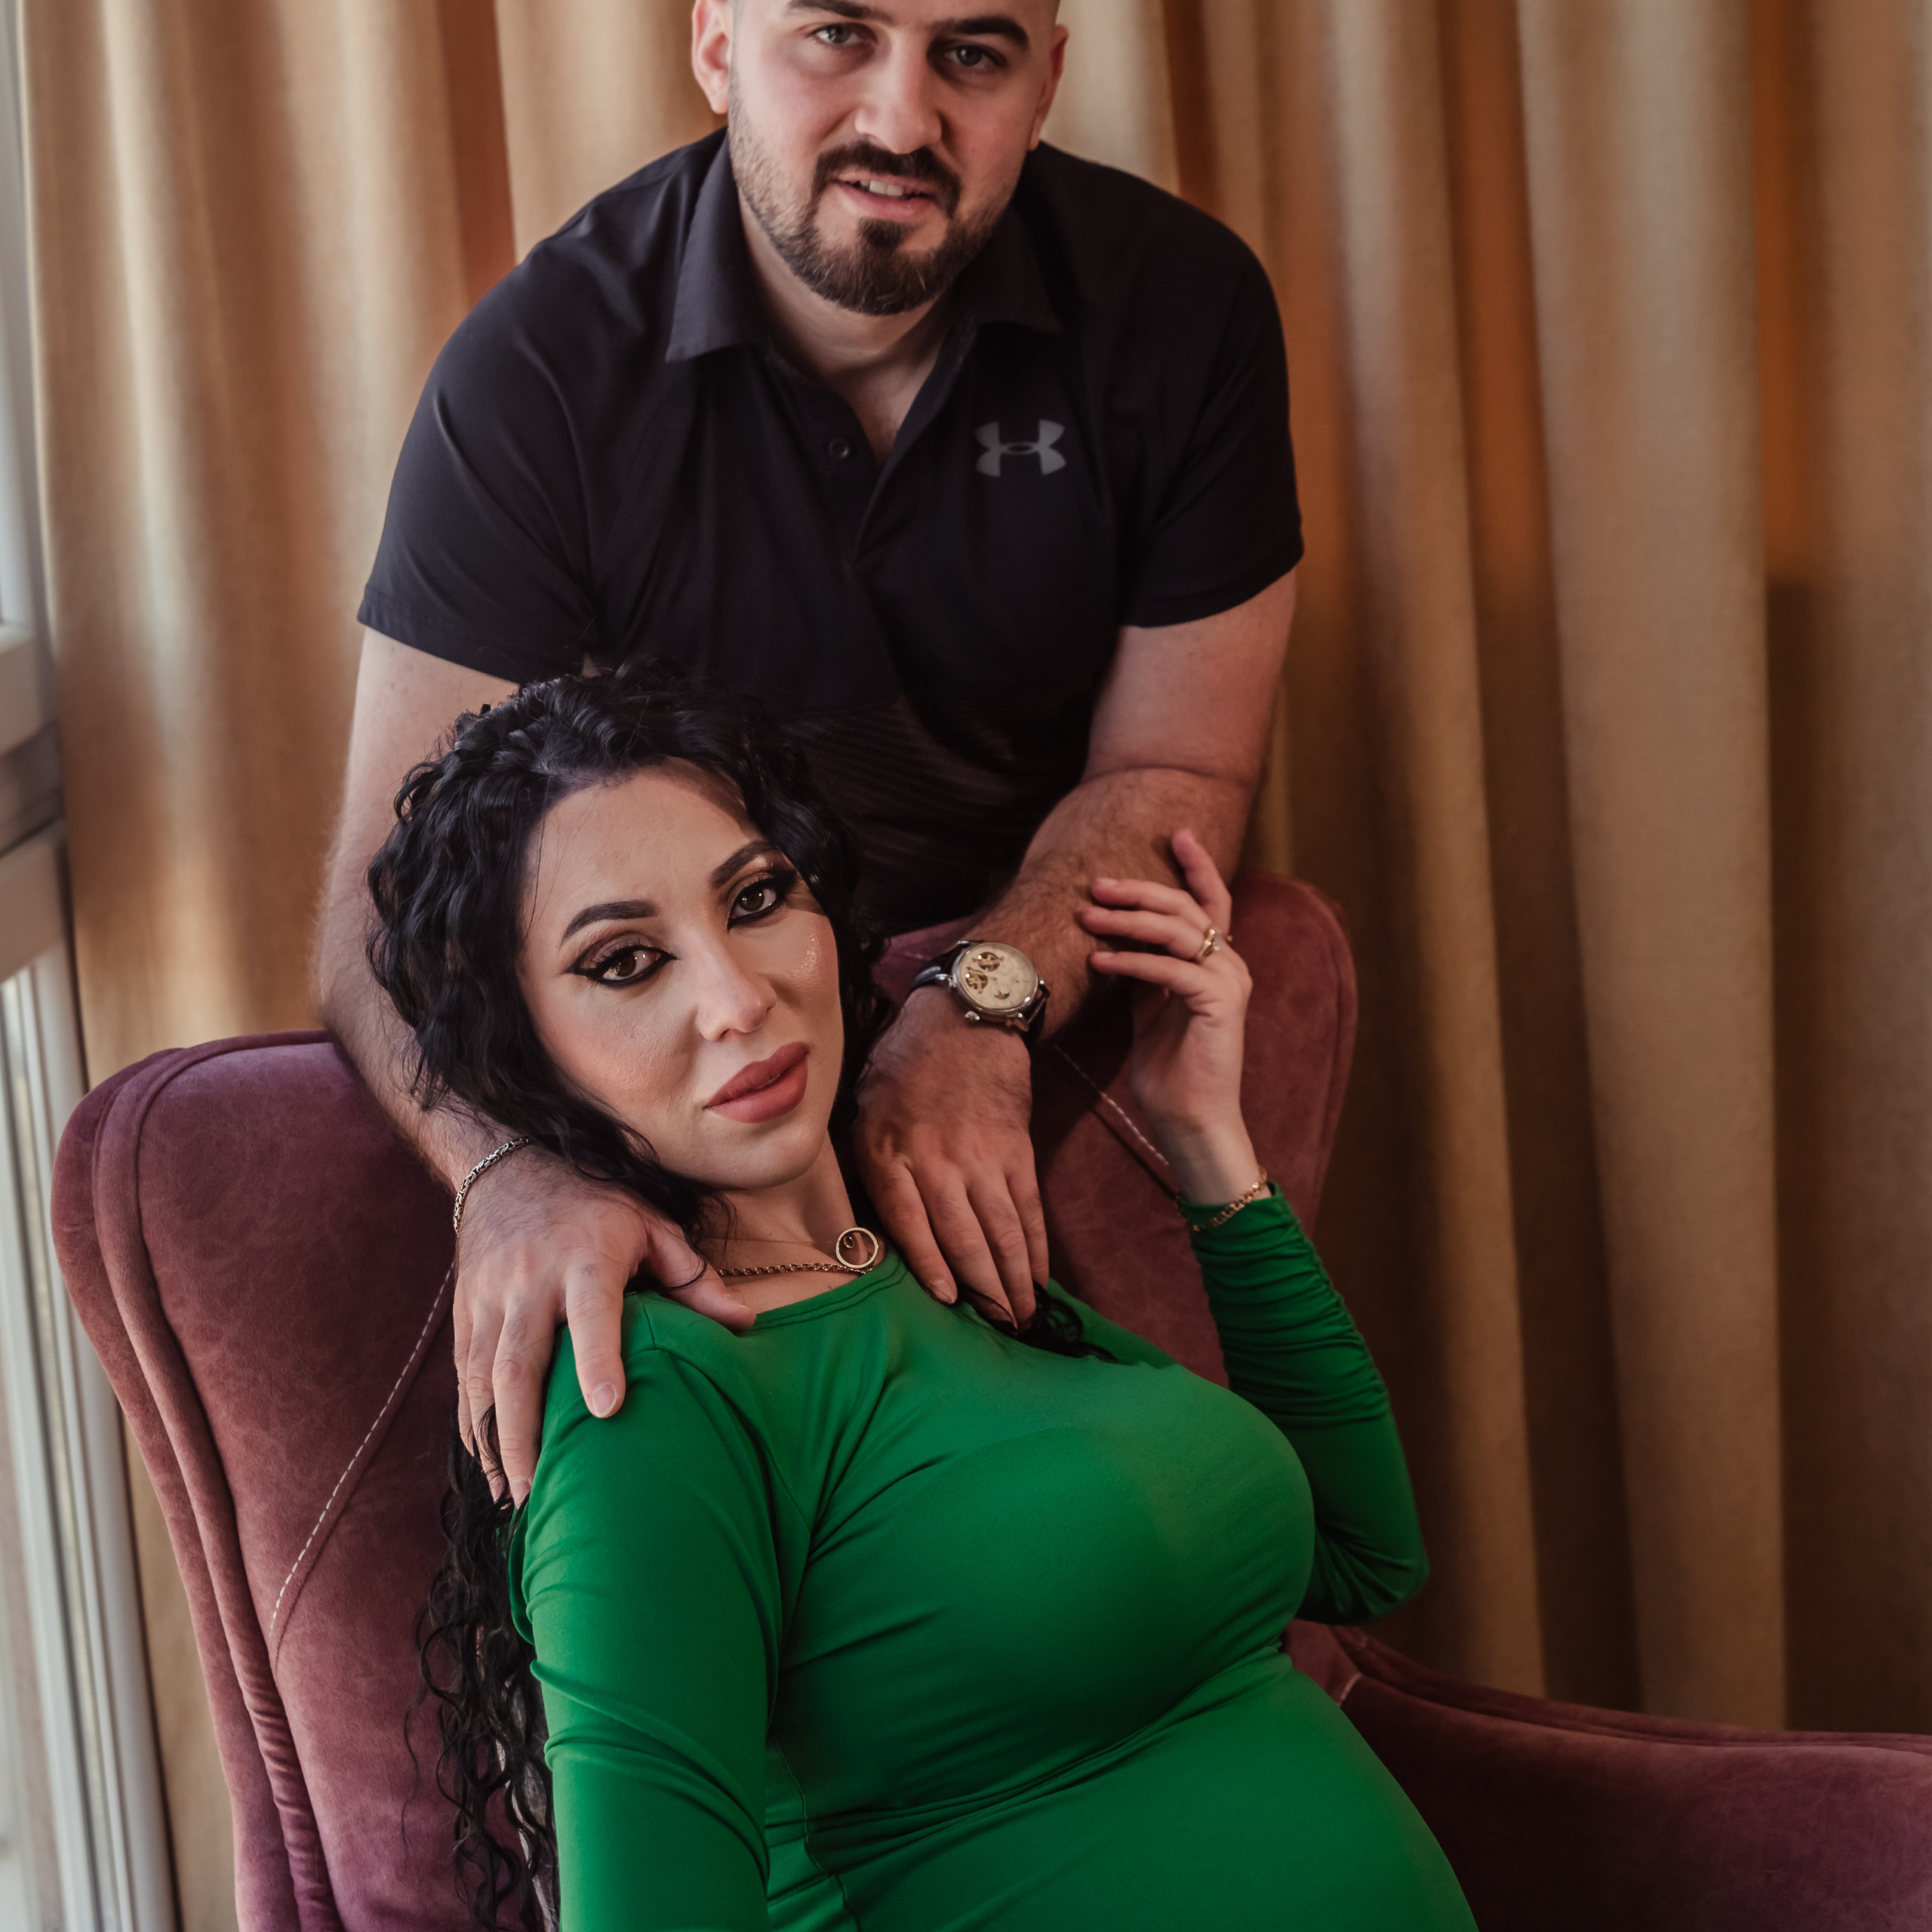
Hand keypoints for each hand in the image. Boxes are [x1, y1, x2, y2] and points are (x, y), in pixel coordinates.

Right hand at [454, 1145, 750, 1502]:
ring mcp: (489, 1301)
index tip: (606, 1410)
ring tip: (515, 1494)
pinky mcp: (465, 1315)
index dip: (597, 1359)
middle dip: (524, 1429)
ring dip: (495, 1440)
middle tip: (541, 1487)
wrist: (506, 1170)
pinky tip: (490, 1466)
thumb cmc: (594, 1206)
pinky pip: (463, 1378)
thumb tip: (745, 1325)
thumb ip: (693, 1277)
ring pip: (482, 1378)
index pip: (591, 1313)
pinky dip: (473, 1425)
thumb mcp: (650, 1225)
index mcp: (585, 1259)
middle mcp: (530, 1283)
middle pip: (518, 1363)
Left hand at [854, 989, 1046, 1326]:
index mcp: (889, 1151)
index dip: (931, 1266)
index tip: (947, 1301)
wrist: (964, 1018)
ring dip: (1015, 1279)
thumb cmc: (902, 1070)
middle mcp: (936, 1158)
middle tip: (997, 1329)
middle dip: (983, 1290)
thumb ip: (871, 1171)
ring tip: (1023, 1316)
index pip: (910, 1222)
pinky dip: (1036, 1245)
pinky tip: (1039, 1276)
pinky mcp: (1016, 1150)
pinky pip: (1029, 1207)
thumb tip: (872, 1237)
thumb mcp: (865, 1113)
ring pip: (1002, 1229)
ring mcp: (981, 1156)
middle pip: (963, 1236)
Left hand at [1081, 828, 1257, 1202]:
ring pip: (1180, 931)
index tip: (1176, 833)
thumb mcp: (1151, 1007)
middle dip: (1140, 889)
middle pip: (1187, 907)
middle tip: (1097, 882)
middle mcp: (1231, 965)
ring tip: (1087, 916)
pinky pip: (1171, 970)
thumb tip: (1114, 936)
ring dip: (1129, 920)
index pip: (1211, 900)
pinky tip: (1099, 960)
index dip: (1198, 864)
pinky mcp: (1220, 1006)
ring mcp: (1230, 984)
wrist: (1191, 1120)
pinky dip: (1132, 962)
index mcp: (1217, 963)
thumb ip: (1145, 969)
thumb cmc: (1169, 1069)